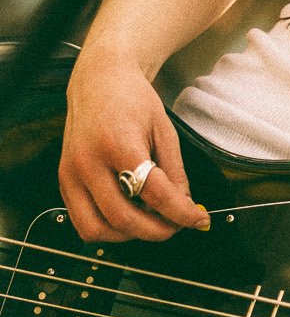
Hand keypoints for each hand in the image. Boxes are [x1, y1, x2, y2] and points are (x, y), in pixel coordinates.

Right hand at [60, 48, 210, 242]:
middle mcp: (88, 162)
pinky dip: (108, 228)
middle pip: (123, 218)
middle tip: (177, 225)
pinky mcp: (63, 181)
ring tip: (151, 220)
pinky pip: (82, 222)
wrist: (99, 81)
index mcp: (118, 144)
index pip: (153, 193)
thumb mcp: (165, 130)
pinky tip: (129, 215)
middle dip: (158, 231)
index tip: (199, 220)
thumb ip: (175, 172)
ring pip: (97, 229)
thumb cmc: (132, 101)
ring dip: (130, 235)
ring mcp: (71, 174)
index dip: (181, 213)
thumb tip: (184, 206)